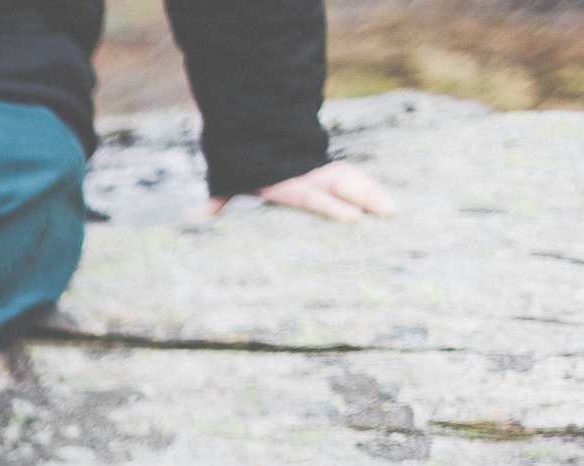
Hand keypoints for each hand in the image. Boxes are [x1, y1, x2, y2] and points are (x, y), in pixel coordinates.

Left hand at [205, 161, 397, 222]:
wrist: (254, 129)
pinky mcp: (329, 170)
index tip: (353, 218)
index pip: (311, 195)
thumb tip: (189, 220)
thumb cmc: (242, 164)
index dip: (331, 206)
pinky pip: (353, 178)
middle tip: (388, 212)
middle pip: (340, 184)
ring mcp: (320, 170)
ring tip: (394, 210)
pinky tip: (389, 204)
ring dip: (372, 193)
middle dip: (364, 196)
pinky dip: (370, 188)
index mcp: (285, 181)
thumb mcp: (227, 181)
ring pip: (351, 178)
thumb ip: (216, 201)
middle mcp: (307, 174)